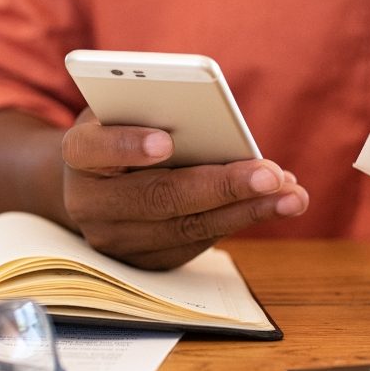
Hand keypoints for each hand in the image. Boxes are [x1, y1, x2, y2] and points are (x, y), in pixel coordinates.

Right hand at [61, 110, 308, 269]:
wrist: (94, 181)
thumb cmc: (122, 129)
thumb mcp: (126, 108)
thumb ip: (154, 109)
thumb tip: (218, 126)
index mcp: (78, 153)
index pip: (93, 149)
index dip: (127, 146)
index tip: (166, 142)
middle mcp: (89, 203)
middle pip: (156, 198)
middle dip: (220, 186)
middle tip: (269, 174)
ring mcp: (115, 240)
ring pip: (185, 228)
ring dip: (246, 211)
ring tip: (291, 194)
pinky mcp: (144, 262)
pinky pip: (196, 244)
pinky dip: (240, 221)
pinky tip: (276, 204)